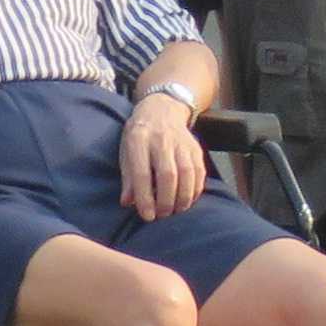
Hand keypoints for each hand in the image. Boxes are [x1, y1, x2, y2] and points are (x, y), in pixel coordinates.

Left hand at [119, 86, 207, 218]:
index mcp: (139, 140)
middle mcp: (161, 139)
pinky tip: (188, 200)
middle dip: (166, 201)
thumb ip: (128, 177)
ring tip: (176, 210)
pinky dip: (195, 190)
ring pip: (187, 174)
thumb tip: (127, 203)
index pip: (142, 173)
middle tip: (162, 215)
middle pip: (168, 175)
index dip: (145, 198)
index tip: (147, 216)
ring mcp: (181, 142)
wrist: (161, 109)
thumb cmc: (139, 136)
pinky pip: (199, 172)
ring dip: (183, 197)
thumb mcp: (126, 151)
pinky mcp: (195, 148)